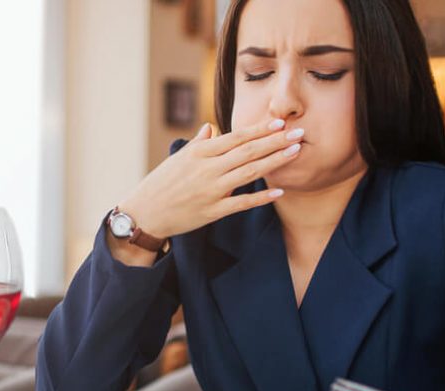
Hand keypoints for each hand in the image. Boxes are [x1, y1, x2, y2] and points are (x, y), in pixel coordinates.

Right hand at [118, 118, 303, 239]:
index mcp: (199, 153)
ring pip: (249, 173)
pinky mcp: (212, 212)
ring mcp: (211, 191)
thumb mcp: (177, 158)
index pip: (236, 137)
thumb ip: (198, 143)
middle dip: (276, 142)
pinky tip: (279, 191)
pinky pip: (241, 203)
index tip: (280, 123)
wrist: (144, 213)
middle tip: (299, 133)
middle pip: (248, 152)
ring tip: (295, 152)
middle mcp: (207, 169)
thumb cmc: (160, 184)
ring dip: (274, 162)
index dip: (260, 130)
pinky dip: (261, 197)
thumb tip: (210, 127)